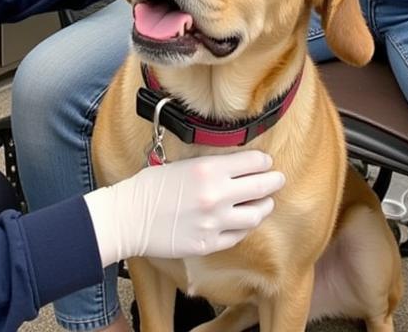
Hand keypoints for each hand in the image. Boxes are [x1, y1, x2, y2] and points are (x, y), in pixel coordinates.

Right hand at [84, 151, 284, 265]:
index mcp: (209, 169)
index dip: (264, 163)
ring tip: (265, 203)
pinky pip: (238, 236)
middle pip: (262, 188)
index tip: (266, 163)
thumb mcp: (182, 165)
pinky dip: (244, 227)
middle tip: (278, 180)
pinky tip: (243, 221)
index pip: (253, 163)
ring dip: (264, 207)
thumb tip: (236, 166)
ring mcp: (214, 222)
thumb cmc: (150, 187)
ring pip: (256, 215)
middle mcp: (216, 195)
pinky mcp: (208, 244)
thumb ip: (211, 167)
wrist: (129, 218)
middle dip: (274, 182)